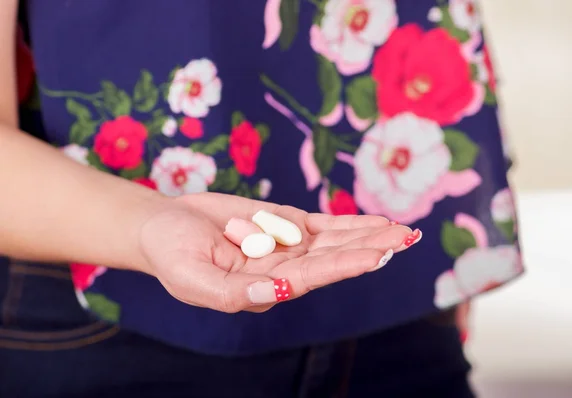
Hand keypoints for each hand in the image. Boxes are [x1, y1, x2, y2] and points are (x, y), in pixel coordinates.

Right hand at [137, 193, 415, 312]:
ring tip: (404, 230)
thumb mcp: (190, 277)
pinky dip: (350, 223)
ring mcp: (288, 246)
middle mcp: (283, 270)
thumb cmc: (170, 253)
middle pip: (333, 259)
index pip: (311, 277)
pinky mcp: (285, 224)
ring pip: (335, 241)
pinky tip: (377, 223)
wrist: (164, 226)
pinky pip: (324, 225)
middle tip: (407, 238)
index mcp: (263, 288)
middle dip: (370, 248)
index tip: (377, 255)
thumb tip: (273, 293)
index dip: (344, 265)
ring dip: (369, 235)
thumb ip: (229, 292)